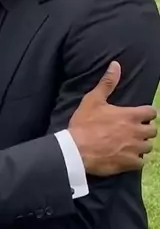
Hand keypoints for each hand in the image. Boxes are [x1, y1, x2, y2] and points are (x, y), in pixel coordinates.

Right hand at [69, 61, 156, 175]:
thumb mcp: (93, 99)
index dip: (146, 114)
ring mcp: (134, 148)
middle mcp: (137, 131)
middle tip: (134, 130)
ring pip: (148, 147)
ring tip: (131, 145)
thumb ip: (108, 83)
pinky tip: (127, 157)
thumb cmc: (84, 124)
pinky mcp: (129, 163)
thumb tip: (116, 65)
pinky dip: (136, 160)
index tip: (139, 116)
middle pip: (153, 131)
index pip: (151, 112)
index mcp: (131, 115)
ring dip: (142, 145)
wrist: (76, 150)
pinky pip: (141, 162)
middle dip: (146, 130)